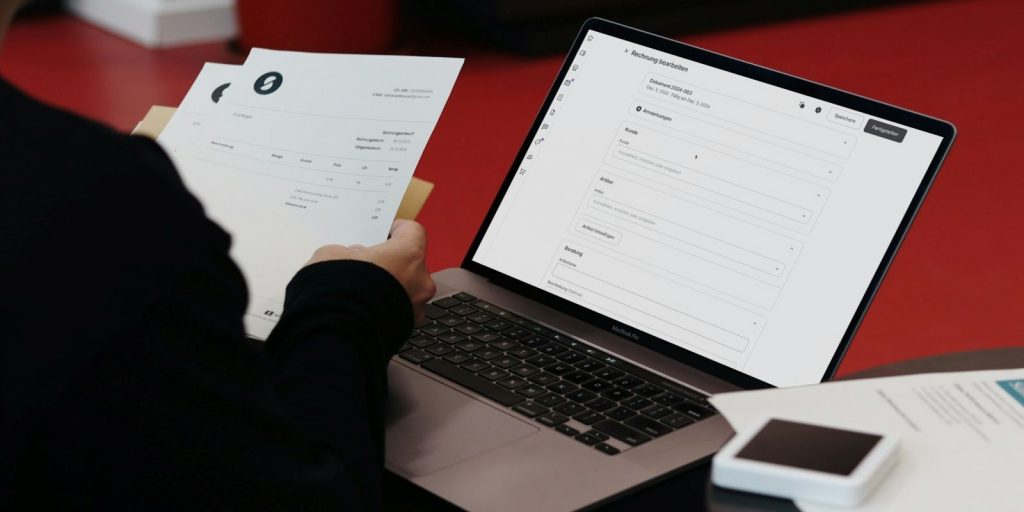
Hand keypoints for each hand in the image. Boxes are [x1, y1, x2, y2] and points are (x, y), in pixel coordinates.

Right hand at [306, 220, 435, 320]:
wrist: (335, 337)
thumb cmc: (337, 290)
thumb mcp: (331, 256)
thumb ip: (347, 252)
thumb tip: (353, 258)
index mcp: (408, 255)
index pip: (413, 231)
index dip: (397, 230)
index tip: (385, 231)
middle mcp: (420, 282)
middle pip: (410, 264)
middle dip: (389, 264)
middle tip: (366, 264)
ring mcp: (416, 309)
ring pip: (405, 291)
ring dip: (388, 288)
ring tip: (361, 290)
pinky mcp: (405, 332)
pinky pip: (397, 312)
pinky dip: (384, 309)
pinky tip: (361, 309)